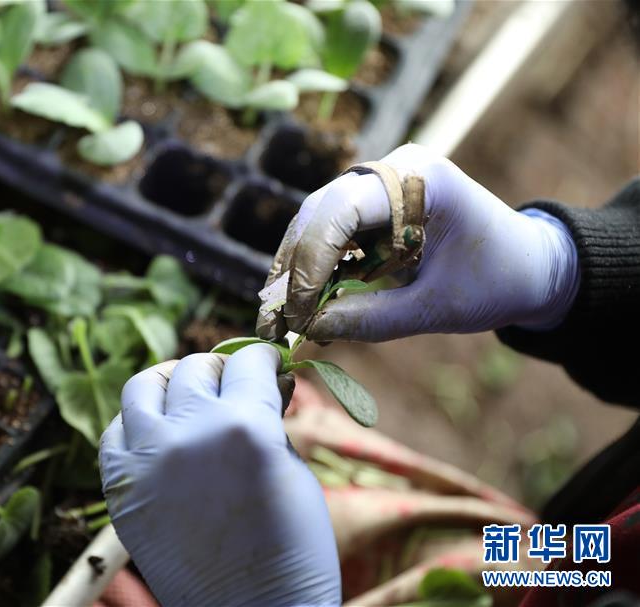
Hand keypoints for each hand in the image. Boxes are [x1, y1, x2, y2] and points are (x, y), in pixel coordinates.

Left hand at [99, 345, 340, 606]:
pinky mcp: (120, 489)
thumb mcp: (294, 470)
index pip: (247, 363)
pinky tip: (159, 434)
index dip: (262, 359)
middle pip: (195, 368)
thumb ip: (268, 417)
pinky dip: (136, 424)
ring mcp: (147, 460)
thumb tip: (262, 380)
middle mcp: (189, 433)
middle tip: (233, 386)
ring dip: (171, 384)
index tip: (266, 365)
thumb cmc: (292, 547)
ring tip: (187, 397)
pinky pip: (114, 432)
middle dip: (221, 371)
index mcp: (245, 427)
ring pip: (143, 385)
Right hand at [256, 144, 579, 341]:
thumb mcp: (437, 309)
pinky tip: (300, 300)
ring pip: (317, 221)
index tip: (298, 312)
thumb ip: (371, 318)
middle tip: (272, 318)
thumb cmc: (497, 282)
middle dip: (293, 268)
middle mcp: (394, 167)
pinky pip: (331, 231)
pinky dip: (314, 266)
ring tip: (278, 315)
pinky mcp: (374, 203)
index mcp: (420, 177)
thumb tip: (308, 328)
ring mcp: (382, 181)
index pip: (342, 209)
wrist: (530, 266)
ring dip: (296, 268)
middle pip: (320, 211)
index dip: (311, 261)